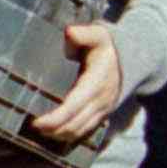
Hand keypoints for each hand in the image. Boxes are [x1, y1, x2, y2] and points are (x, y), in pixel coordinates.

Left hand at [31, 23, 126, 142]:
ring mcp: (102, 110)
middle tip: (33, 127)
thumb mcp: (98, 35)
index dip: (55, 118)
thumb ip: (84, 34)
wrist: (133, 59)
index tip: (36, 122)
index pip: (73, 107)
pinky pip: (85, 131)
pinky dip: (69, 135)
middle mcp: (100, 100)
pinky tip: (55, 133)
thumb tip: (69, 32)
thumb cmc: (108, 46)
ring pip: (80, 131)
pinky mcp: (102, 115)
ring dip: (60, 135)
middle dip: (53, 129)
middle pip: (74, 124)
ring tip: (41, 132)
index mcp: (96, 83)